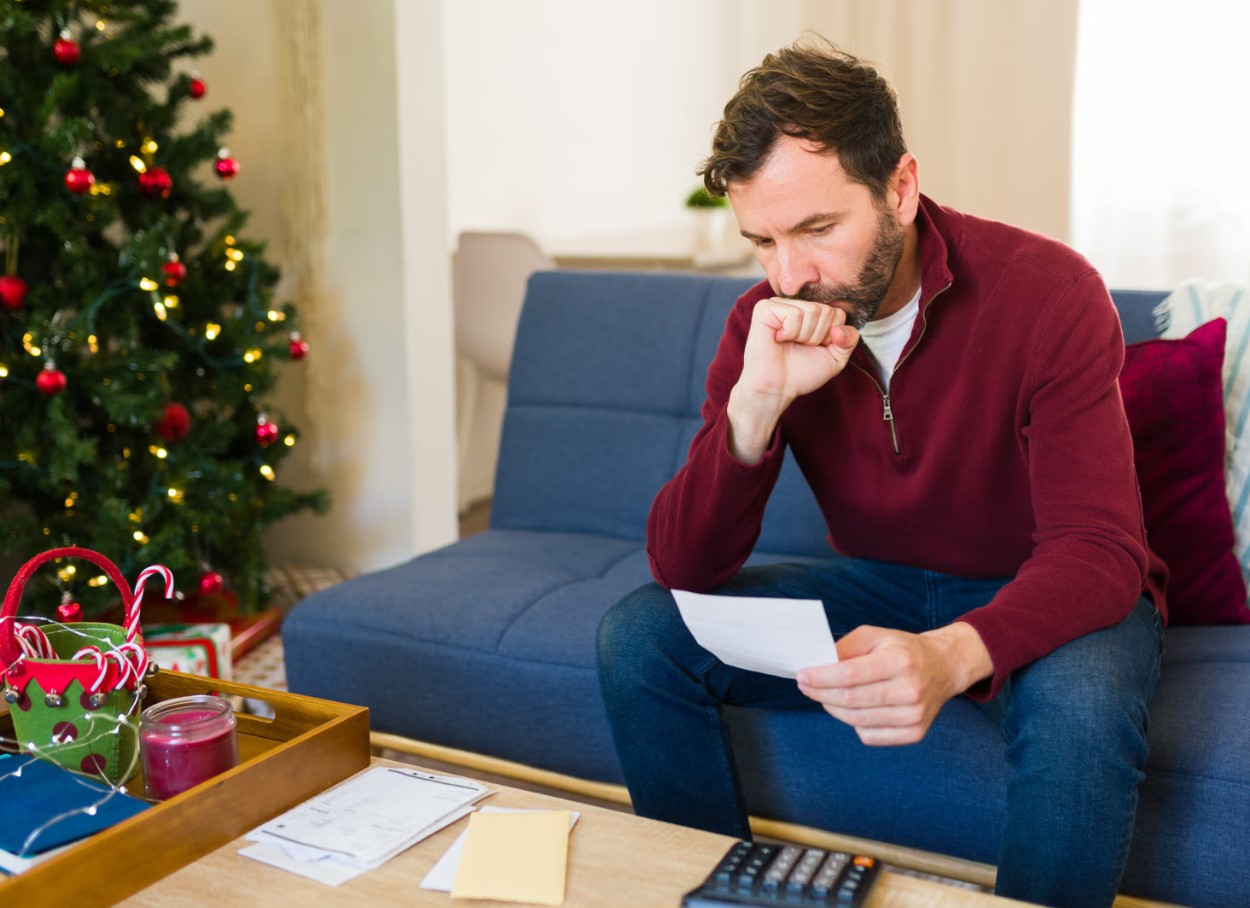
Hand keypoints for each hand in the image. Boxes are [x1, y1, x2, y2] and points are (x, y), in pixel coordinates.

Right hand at [726, 298, 859, 462]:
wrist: (776, 388)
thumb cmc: (801, 373)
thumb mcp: (835, 358)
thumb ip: (849, 340)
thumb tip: (839, 328)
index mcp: (811, 312)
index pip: (838, 313)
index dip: (830, 336)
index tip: (814, 347)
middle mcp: (796, 304)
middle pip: (826, 310)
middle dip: (817, 336)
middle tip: (799, 346)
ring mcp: (780, 304)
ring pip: (812, 310)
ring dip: (804, 336)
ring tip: (788, 343)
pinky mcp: (765, 308)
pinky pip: (794, 314)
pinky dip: (790, 332)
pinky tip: (778, 338)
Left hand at [795, 623, 992, 745]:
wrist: (943, 667)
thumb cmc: (902, 650)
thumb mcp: (875, 636)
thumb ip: (845, 647)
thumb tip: (817, 664)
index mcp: (900, 662)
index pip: (850, 675)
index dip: (821, 677)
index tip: (802, 675)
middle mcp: (910, 691)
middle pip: (851, 700)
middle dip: (820, 693)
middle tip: (805, 686)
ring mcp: (914, 716)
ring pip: (857, 720)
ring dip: (832, 708)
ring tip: (824, 696)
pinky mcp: (915, 733)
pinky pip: (870, 736)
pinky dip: (853, 723)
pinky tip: (852, 708)